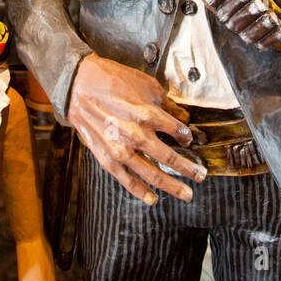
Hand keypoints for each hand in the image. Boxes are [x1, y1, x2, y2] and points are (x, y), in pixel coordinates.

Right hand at [68, 54, 204, 204]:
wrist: (78, 86)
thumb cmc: (111, 81)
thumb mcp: (145, 84)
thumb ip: (166, 103)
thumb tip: (182, 115)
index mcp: (148, 114)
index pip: (177, 131)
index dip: (186, 136)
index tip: (189, 139)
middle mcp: (136, 135)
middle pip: (170, 158)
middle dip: (189, 169)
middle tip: (201, 176)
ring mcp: (121, 150)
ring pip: (152, 175)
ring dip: (172, 186)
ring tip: (187, 194)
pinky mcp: (107, 158)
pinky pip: (127, 180)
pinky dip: (141, 191)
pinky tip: (153, 199)